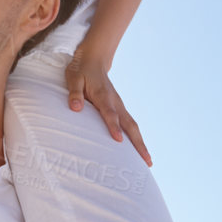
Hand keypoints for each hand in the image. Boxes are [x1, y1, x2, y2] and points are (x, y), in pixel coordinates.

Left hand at [65, 42, 151, 165]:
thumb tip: (75, 108)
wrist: (93, 60)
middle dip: (138, 143)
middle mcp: (115, 102)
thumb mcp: (73, 78)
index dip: (113, 126)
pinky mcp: (120, 108)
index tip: (118, 140)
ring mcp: (120, 106)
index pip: (109, 113)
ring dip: (141, 143)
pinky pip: (130, 125)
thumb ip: (74, 93)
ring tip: (148, 161)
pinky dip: (136, 138)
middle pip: (129, 125)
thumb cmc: (81, 71)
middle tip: (146, 161)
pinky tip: (138, 150)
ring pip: (133, 126)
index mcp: (103, 96)